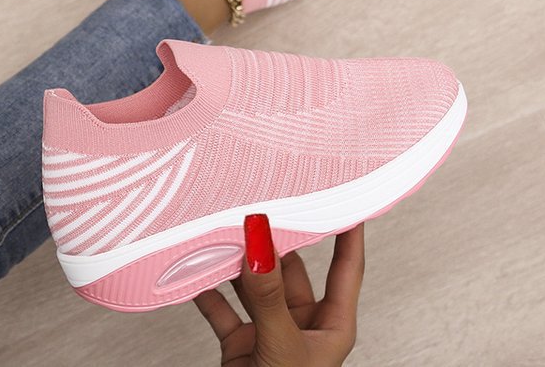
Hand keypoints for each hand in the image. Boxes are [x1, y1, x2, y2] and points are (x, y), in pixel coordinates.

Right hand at [194, 214, 364, 366]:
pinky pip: (221, 308)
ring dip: (235, 262)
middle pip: (290, 268)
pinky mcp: (240, 344)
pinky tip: (195, 270)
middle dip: (273, 240)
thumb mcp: (282, 350)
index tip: (344, 195)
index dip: (348, 231)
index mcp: (331, 326)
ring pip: (253, 284)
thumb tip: (260, 244)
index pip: (346, 268)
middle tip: (261, 205)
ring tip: (221, 231)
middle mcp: (301, 324)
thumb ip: (268, 296)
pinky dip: (206, 290)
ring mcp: (269, 332)